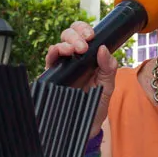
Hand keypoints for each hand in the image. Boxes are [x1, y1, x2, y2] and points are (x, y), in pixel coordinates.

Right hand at [44, 21, 118, 137]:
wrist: (85, 126)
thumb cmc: (96, 105)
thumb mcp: (108, 87)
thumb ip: (108, 68)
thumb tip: (103, 49)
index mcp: (89, 57)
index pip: (83, 34)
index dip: (85, 29)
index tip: (92, 36)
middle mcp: (74, 59)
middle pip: (69, 35)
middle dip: (76, 35)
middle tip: (83, 47)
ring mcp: (62, 67)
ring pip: (58, 45)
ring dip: (65, 43)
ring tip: (72, 50)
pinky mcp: (52, 77)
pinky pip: (49, 61)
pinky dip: (52, 53)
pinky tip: (58, 53)